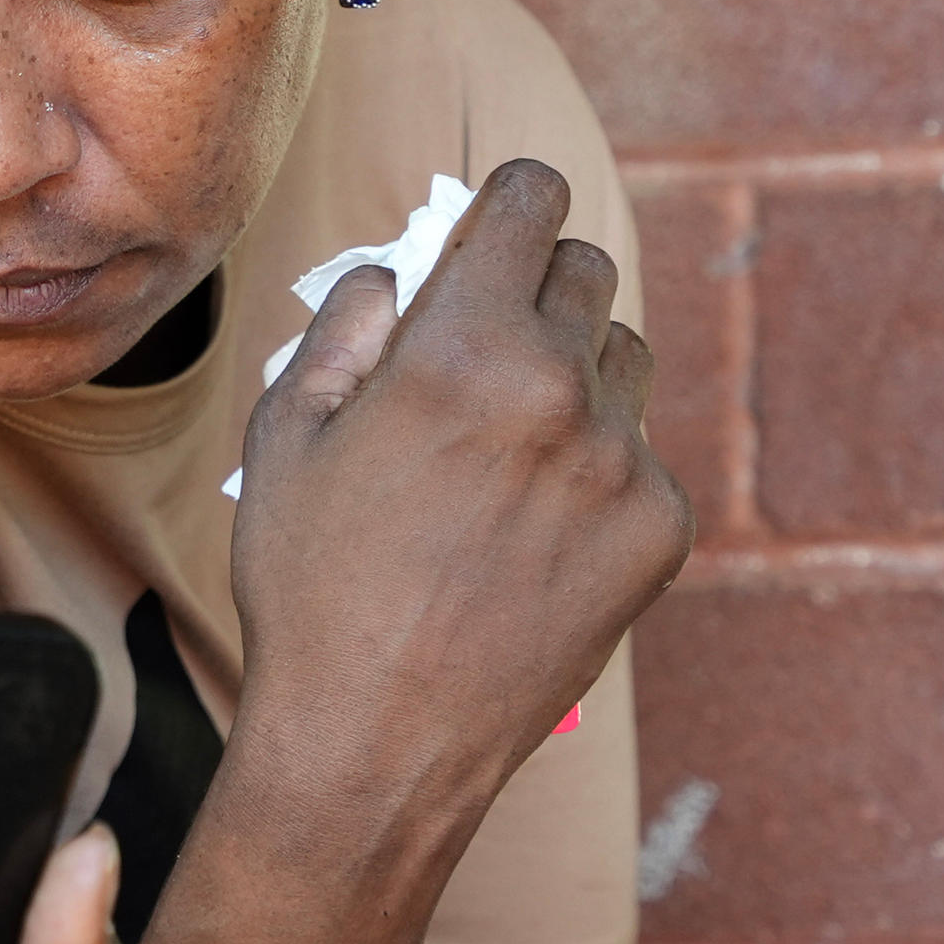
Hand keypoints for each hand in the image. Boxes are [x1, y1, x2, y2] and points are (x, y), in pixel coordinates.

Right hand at [229, 155, 691, 840]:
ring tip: (508, 443)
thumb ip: (346, 323)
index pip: (530, 199)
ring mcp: (624, 462)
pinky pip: (640, 451)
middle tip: (484, 345)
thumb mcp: (284, 435)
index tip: (496, 224)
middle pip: (586, 270)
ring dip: (575, 369)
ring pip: (624, 355)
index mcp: (462, 345)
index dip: (507, 202)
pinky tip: (532, 526)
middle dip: (535, 287)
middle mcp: (561, 389)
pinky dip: (597, 464)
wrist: (379, 744)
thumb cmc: (313, 589)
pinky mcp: (659, 529)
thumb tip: (403, 267)